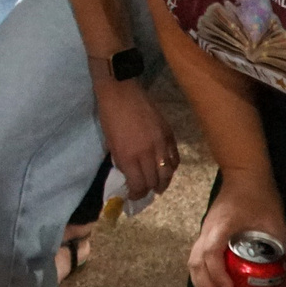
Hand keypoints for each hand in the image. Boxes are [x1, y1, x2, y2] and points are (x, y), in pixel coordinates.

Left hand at [94, 77, 178, 199]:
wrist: (121, 91)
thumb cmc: (109, 116)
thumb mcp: (110, 143)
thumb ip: (122, 161)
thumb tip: (130, 175)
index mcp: (128, 157)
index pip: (138, 185)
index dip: (137, 194)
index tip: (134, 195)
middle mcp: (147, 153)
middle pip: (154, 181)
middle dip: (150, 190)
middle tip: (147, 192)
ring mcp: (160, 143)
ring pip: (168, 172)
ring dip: (164, 182)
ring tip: (160, 186)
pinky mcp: (169, 133)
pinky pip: (175, 157)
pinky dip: (172, 166)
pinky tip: (167, 168)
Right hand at [187, 171, 285, 286]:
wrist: (244, 174)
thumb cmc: (260, 196)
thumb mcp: (277, 222)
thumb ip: (285, 249)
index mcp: (222, 226)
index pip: (211, 254)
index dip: (218, 275)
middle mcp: (207, 231)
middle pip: (197, 264)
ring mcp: (204, 232)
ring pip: (193, 264)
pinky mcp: (206, 235)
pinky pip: (197, 260)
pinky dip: (202, 278)